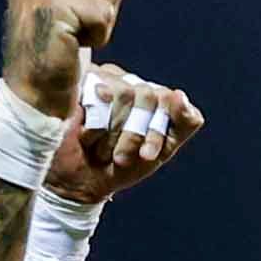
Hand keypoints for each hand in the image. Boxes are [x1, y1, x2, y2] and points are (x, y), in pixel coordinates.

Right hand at [1, 0, 122, 112]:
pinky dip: (100, 36)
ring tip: (73, 39)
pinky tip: (74, 46)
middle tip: (73, 33)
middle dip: (102, 10)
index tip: (71, 19)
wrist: (37, 96)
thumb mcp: (62, 6)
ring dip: (102, 24)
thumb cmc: (54, 54)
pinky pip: (105, 13)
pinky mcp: (53, 7)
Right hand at [47, 64, 204, 203]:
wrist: (82, 182)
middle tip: (121, 158)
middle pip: (147, 95)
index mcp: (151, 94)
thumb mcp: (161, 150)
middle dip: (135, 134)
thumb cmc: (122, 165)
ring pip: (123, 93)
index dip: (157, 130)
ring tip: (102, 150)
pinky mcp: (77, 84)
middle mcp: (127, 80)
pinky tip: (86, 138)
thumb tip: (180, 94)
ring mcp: (101, 78)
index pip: (166, 98)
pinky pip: (96, 97)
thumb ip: (183, 123)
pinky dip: (95, 127)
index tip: (147, 156)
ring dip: (114, 133)